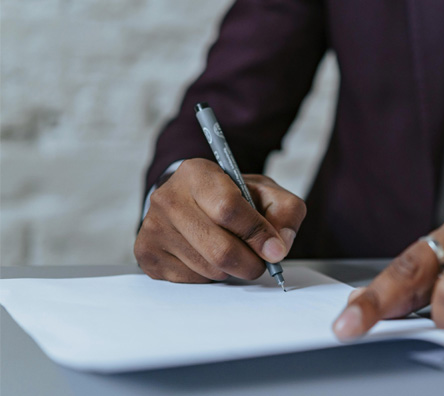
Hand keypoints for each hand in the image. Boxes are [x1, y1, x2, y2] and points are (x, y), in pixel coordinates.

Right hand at [135, 158, 305, 282]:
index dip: (257, 234)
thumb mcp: (266, 193)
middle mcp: (167, 198)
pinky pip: (191, 280)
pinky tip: (210, 257)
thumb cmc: (232, 196)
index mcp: (197, 173)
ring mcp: (153, 227)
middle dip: (251, 263)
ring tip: (234, 252)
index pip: (229, 209)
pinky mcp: (147, 254)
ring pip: (208, 269)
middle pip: (219, 248)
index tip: (275, 250)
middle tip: (261, 263)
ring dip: (232, 270)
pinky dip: (211, 277)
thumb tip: (278, 248)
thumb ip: (285, 212)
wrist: (192, 200)